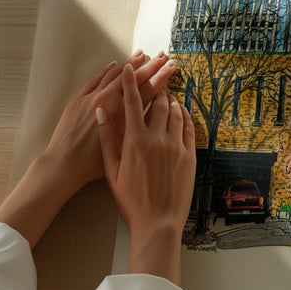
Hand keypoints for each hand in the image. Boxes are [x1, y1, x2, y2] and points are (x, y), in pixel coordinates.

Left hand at [45, 52, 175, 195]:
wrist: (63, 164)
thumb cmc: (93, 163)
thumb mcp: (122, 147)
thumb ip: (136, 126)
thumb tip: (151, 112)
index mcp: (120, 113)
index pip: (146, 89)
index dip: (160, 77)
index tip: (170, 67)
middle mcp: (107, 100)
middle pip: (133, 78)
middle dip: (150, 65)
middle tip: (163, 56)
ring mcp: (91, 97)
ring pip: (114, 74)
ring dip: (130, 63)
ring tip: (142, 54)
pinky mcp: (78, 100)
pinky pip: (95, 79)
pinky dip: (107, 70)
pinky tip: (115, 64)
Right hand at [97, 64, 195, 283]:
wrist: (158, 221)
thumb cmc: (131, 200)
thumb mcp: (112, 171)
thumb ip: (107, 139)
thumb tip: (101, 113)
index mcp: (135, 141)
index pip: (132, 103)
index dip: (130, 82)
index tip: (128, 67)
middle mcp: (158, 138)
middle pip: (159, 103)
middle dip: (155, 87)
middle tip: (154, 78)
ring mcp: (176, 146)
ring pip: (176, 113)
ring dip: (171, 100)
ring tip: (166, 94)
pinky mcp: (189, 155)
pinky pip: (188, 128)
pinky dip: (184, 116)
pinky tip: (181, 112)